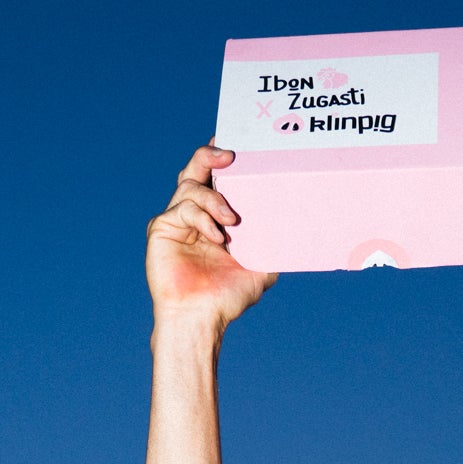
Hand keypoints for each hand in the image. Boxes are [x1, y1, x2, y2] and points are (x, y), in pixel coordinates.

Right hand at [146, 146, 275, 325]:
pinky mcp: (162, 228)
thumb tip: (300, 226)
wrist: (200, 319)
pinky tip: (216, 237)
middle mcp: (193, 214)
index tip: (239, 144)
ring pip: (191, 186)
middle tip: (230, 155)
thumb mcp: (261, 267)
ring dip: (214, 199)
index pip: (216, 178)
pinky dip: (202, 219)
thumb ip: (273, 244)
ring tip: (231, 220)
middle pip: (196, 168)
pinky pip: (183, 209)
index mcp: (213, 218)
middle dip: (210, 155)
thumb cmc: (227, 298)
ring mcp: (176, 220)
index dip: (222, 157)